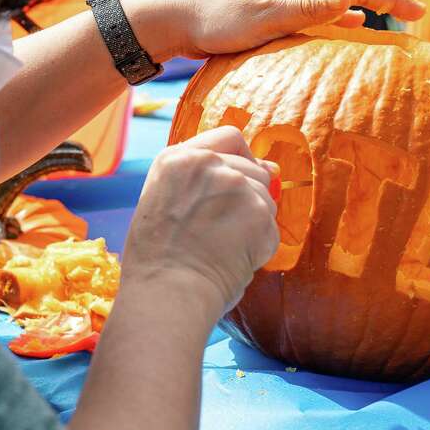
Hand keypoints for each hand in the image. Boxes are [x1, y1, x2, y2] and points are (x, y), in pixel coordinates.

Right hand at [121, 127, 279, 316]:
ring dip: (253, 224)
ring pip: (265, 198)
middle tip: (220, 232)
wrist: (167, 292)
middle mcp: (208, 164)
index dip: (240, 159)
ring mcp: (236, 186)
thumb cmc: (158, 259)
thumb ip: (206, 179)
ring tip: (222, 248)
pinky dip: (259, 248)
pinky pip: (271, 229)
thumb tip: (271, 167)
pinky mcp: (258, 213)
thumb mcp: (163, 201)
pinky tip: (233, 261)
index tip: (236, 184)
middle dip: (247, 199)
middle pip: (252, 169)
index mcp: (178, 159)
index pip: (229, 138)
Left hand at [125, 0, 424, 61]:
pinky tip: (349, 25)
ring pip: (338, 1)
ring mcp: (285, 5)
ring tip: (392, 18)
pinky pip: (320, 17)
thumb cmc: (216, 22)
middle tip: (419, 11)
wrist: (179, 20)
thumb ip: (303, 10)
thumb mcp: (262, 19)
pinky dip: (341, 19)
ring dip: (369, 6)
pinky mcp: (273, 20)